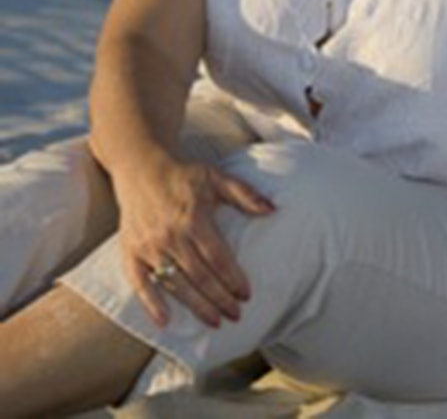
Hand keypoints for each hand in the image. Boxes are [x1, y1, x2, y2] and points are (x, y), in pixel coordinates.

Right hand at [113, 155, 274, 328]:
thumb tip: (273, 209)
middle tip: (236, 315)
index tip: (247, 295)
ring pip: (176, 283)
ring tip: (214, 322)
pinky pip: (140, 282)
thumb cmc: (183, 174)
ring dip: (196, 306)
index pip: (218, 258)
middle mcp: (171, 235)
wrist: (141, 167)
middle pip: (200, 276)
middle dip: (220, 299)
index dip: (233, 279)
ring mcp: (149, 246)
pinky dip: (151, 303)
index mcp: (194, 218)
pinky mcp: (131, 251)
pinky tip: (165, 321)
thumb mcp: (216, 177)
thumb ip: (245, 194)